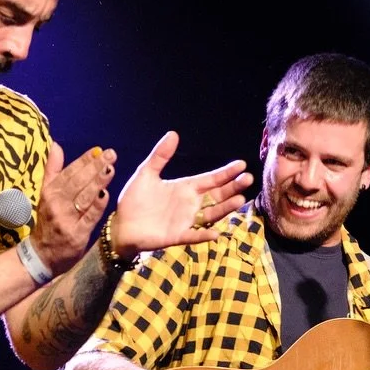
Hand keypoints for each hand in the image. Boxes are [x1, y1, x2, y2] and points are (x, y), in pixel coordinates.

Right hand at [31, 144, 115, 274]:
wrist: (42, 254)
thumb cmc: (48, 220)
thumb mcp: (46, 194)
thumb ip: (53, 170)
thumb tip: (56, 145)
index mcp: (50, 192)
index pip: (69, 172)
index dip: (84, 160)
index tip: (99, 150)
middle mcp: (56, 204)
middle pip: (78, 182)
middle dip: (95, 167)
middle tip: (111, 155)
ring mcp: (66, 220)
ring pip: (83, 198)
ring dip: (97, 182)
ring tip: (111, 169)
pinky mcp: (76, 235)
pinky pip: (88, 218)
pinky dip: (97, 206)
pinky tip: (106, 195)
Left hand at [111, 131, 252, 255]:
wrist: (121, 224)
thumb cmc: (135, 200)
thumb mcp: (146, 173)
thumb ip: (160, 156)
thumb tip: (173, 134)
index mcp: (186, 188)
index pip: (211, 179)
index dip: (226, 172)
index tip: (242, 164)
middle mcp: (190, 204)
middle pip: (217, 195)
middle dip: (233, 188)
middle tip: (248, 179)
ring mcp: (186, 221)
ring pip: (211, 214)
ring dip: (225, 208)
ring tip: (240, 199)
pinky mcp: (176, 236)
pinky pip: (193, 235)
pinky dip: (203, 235)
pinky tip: (215, 233)